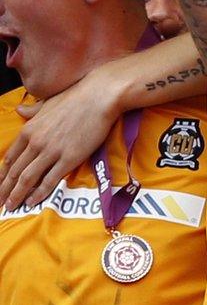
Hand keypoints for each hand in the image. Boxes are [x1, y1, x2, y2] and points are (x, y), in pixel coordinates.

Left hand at [0, 78, 120, 209]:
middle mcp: (35, 142)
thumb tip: (20, 110)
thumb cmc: (76, 98)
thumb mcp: (48, 103)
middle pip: (14, 172)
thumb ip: (32, 111)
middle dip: (4, 190)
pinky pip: (50, 180)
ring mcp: (51, 151)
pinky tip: (32, 202)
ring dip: (17, 195)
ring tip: (10, 207)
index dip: (2, 175)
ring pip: (27, 178)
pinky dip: (39, 193)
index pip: (9, 158)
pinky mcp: (69, 158)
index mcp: (29, 130)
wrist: (99, 97)